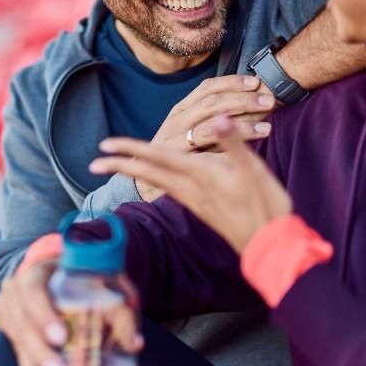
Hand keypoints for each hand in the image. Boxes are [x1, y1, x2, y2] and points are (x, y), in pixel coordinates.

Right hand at [0, 260, 141, 365]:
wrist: (52, 272)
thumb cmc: (80, 277)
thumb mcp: (101, 282)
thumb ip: (118, 309)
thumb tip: (135, 344)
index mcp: (36, 273)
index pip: (34, 292)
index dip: (44, 315)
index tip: (61, 337)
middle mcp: (16, 291)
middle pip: (23, 323)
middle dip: (40, 351)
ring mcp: (9, 311)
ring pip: (18, 341)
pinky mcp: (12, 330)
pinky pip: (18, 354)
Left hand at [90, 115, 292, 251]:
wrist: (271, 248)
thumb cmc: (266, 208)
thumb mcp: (254, 172)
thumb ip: (234, 144)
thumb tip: (216, 118)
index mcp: (200, 175)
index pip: (157, 158)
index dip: (131, 149)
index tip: (105, 145)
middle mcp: (191, 188)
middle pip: (149, 172)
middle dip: (122, 165)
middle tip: (94, 162)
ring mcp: (195, 200)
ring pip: (157, 182)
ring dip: (135, 172)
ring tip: (118, 167)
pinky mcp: (201, 208)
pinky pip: (169, 190)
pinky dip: (155, 181)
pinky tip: (156, 180)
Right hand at [136, 75, 276, 201]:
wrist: (146, 179)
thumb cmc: (178, 152)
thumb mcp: (191, 128)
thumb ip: (215, 116)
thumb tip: (254, 103)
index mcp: (181, 109)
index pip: (207, 88)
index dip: (232, 82)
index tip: (256, 82)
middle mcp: (176, 122)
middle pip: (212, 105)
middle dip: (243, 101)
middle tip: (268, 101)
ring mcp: (174, 143)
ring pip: (210, 129)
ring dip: (241, 127)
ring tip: (266, 128)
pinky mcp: (178, 164)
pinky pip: (207, 158)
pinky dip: (228, 155)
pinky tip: (249, 155)